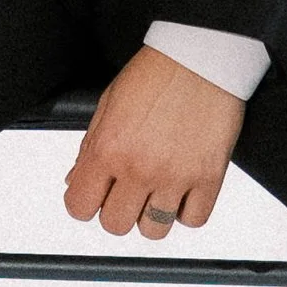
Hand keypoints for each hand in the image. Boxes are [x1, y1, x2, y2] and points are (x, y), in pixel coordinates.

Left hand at [64, 45, 245, 238]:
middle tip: (127, 190)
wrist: (201, 56)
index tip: (94, 194)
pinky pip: (193, 220)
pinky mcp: (209, 178)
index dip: (84, 202)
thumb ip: (90, 148)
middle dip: (117, 210)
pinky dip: (186, 212)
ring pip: (153, 231)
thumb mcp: (108, 105)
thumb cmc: (156, 72)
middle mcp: (140, 167)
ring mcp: (175, 176)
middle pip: (115, 225)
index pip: (79, 207)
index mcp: (108, 148)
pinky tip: (182, 191)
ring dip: (152, 215)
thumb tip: (76, 180)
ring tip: (157, 191)